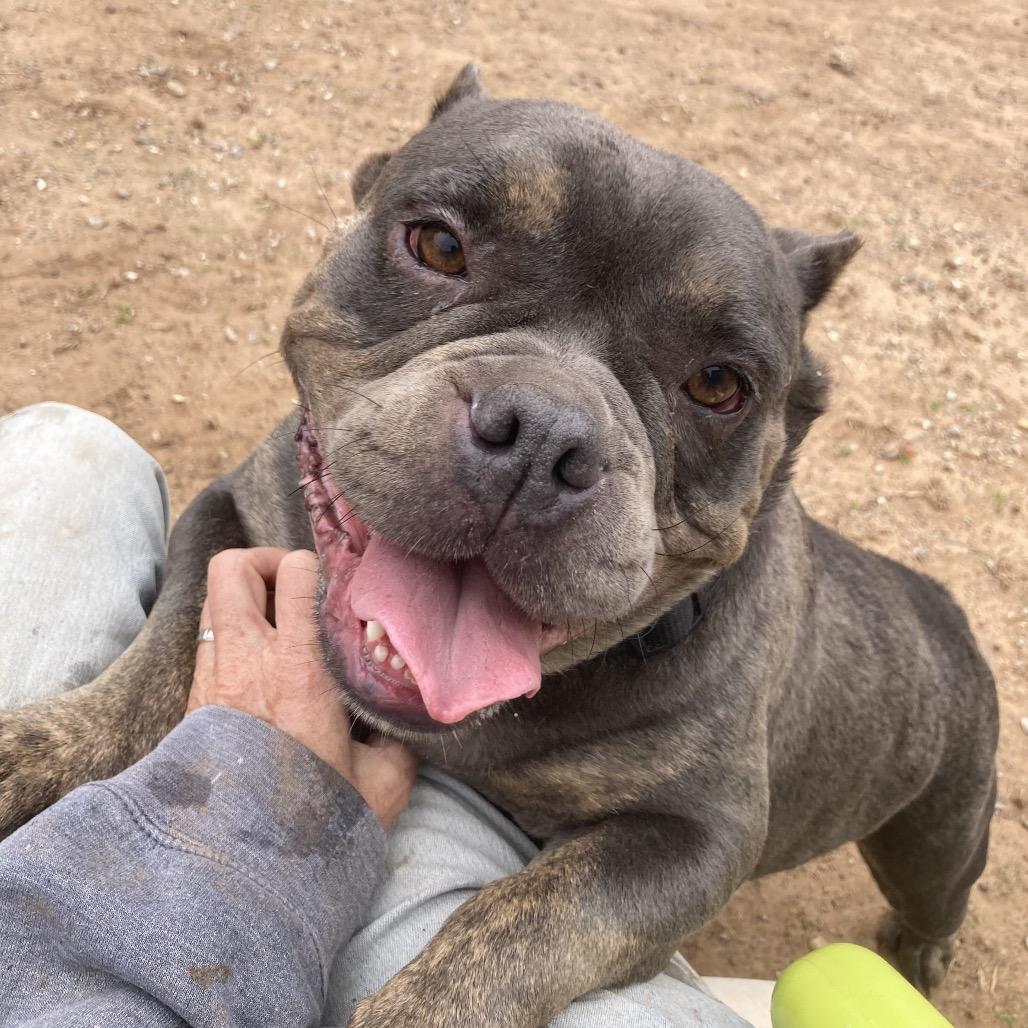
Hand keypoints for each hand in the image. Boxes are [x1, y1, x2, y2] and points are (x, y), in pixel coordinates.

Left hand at [187, 547, 416, 828]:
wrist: (234, 870)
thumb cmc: (311, 823)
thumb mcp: (381, 785)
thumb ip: (400, 741)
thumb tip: (407, 719)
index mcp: (297, 672)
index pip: (294, 578)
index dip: (314, 565)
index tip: (335, 587)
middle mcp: (246, 663)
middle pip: (231, 569)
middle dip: (264, 562)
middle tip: (295, 587)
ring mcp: (212, 679)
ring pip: (214, 601)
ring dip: (246, 599)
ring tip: (280, 623)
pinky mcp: (194, 702)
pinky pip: (209, 642)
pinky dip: (234, 637)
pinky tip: (264, 668)